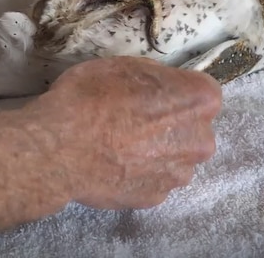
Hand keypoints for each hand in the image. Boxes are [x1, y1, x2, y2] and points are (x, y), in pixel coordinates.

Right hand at [27, 57, 221, 209]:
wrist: (60, 147)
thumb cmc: (91, 97)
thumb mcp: (125, 64)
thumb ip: (157, 77)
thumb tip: (161, 87)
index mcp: (199, 100)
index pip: (203, 91)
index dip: (176, 90)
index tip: (153, 92)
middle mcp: (201, 140)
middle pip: (194, 128)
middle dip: (173, 123)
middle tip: (135, 118)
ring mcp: (179, 174)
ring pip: (175, 157)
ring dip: (158, 151)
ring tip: (121, 144)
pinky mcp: (157, 198)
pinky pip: (154, 179)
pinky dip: (140, 172)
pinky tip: (115, 163)